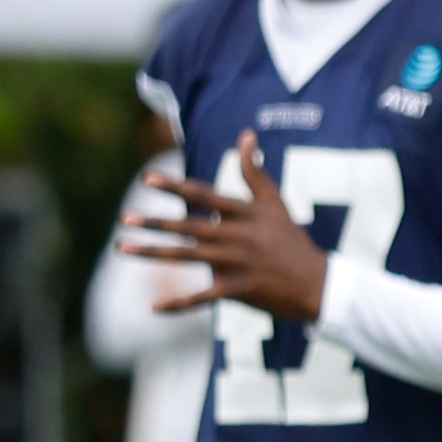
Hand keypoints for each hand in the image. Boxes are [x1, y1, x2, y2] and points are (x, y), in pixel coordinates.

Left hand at [116, 130, 327, 319]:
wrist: (318, 283)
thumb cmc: (292, 239)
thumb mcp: (275, 202)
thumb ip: (254, 170)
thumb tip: (245, 134)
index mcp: (245, 214)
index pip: (205, 197)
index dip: (176, 187)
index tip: (148, 178)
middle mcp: (238, 237)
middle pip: (189, 228)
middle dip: (155, 224)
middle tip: (125, 219)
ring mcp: (236, 264)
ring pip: (187, 257)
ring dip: (152, 253)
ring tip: (122, 247)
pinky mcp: (238, 290)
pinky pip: (202, 298)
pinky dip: (179, 304)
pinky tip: (155, 307)